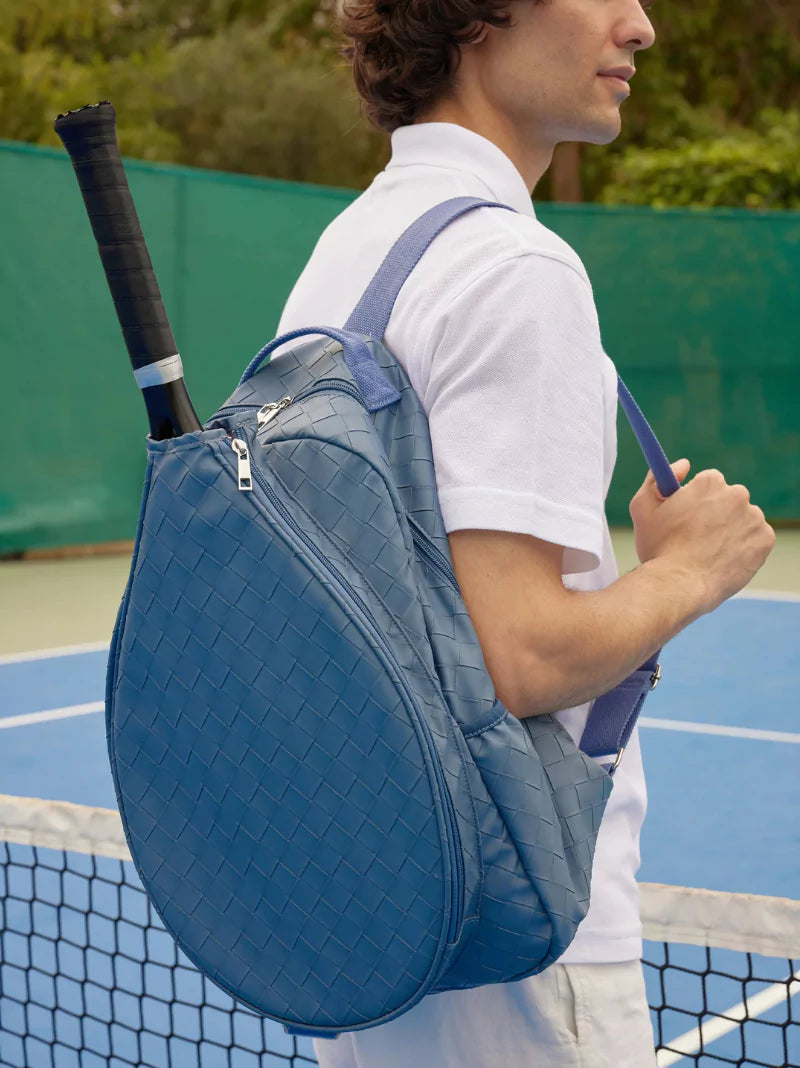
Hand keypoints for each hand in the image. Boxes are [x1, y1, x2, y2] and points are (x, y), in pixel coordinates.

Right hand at [629, 459, 775, 613]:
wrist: (680, 585)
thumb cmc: (658, 548)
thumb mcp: (642, 507)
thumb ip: (656, 479)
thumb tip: (684, 465)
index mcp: (709, 482)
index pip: (708, 483)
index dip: (695, 500)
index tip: (688, 516)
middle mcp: (737, 494)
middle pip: (727, 499)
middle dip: (715, 514)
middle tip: (697, 537)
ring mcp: (754, 518)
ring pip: (741, 520)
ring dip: (729, 530)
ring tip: (708, 553)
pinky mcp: (765, 540)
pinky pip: (755, 539)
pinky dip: (743, 548)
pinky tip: (723, 559)